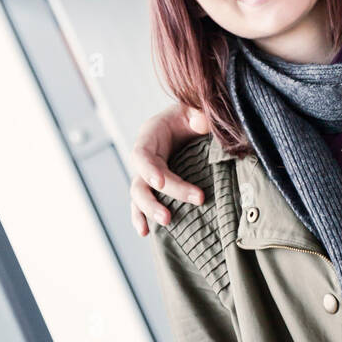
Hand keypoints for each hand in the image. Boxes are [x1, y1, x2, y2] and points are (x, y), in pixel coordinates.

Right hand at [129, 104, 208, 235]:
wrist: (192, 119)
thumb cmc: (192, 113)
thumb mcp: (195, 108)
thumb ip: (199, 114)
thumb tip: (201, 123)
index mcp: (151, 134)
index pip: (142, 154)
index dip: (148, 170)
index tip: (161, 183)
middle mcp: (145, 155)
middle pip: (141, 181)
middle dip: (153, 200)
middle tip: (169, 216)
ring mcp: (147, 172)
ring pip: (139, 195)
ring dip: (149, 211)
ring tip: (165, 223)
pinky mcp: (154, 185)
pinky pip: (143, 203)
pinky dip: (142, 217)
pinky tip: (146, 232)